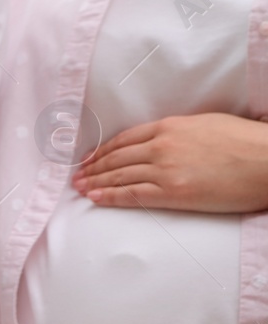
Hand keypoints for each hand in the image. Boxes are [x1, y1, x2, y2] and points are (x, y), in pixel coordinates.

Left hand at [72, 114, 267, 212]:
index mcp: (171, 126)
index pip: (125, 139)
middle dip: (93, 167)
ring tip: (80, 188)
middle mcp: (162, 146)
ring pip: (120, 176)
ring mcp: (166, 169)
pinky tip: (95, 198)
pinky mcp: (173, 192)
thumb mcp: (206, 125)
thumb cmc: (246, 142)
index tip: (89, 157)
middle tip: (77, 176)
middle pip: (117, 157)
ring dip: (96, 182)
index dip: (103, 150)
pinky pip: (133, 195)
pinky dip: (110, 196)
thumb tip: (164, 140)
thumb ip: (179, 132)